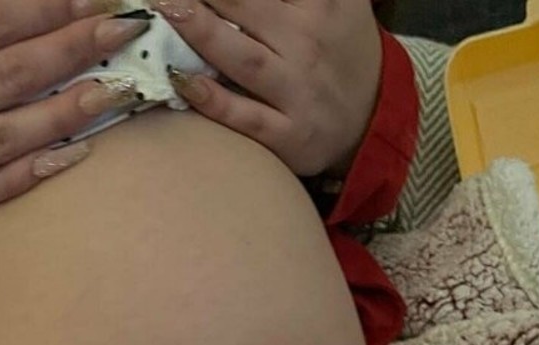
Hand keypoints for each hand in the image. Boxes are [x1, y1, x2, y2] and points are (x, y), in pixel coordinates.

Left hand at [158, 0, 382, 178]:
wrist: (372, 118)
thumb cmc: (339, 50)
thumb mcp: (340, 0)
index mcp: (321, 3)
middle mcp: (308, 44)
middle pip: (246, 7)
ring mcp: (298, 93)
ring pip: (244, 58)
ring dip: (201, 32)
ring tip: (166, 8)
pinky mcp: (290, 136)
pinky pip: (246, 117)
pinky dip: (214, 101)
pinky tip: (182, 80)